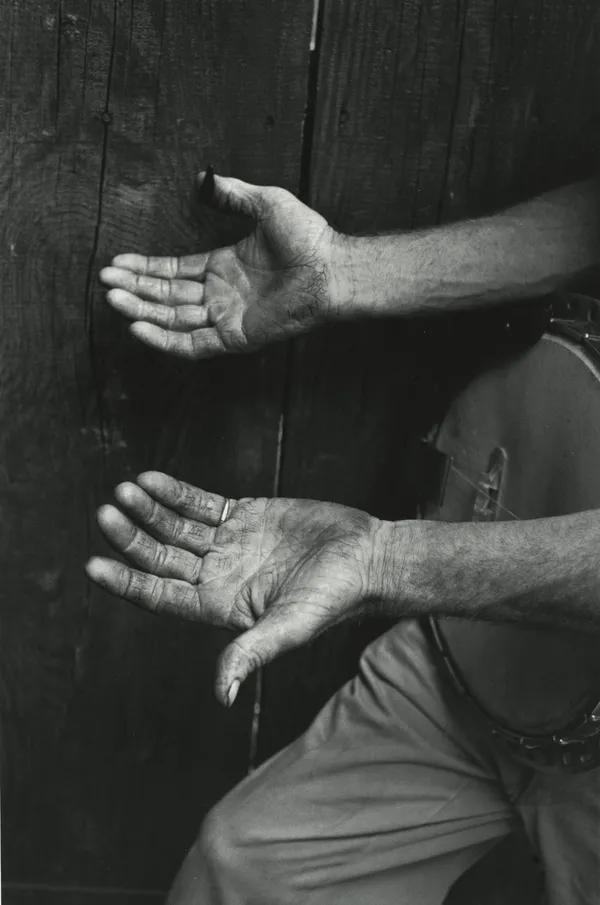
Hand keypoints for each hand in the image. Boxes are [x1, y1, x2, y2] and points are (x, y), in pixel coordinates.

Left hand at [85, 472, 383, 704]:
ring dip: (150, 510)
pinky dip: (176, 492)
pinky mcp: (246, 514)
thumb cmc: (336, 597)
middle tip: (105, 515)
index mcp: (220, 606)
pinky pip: (202, 502)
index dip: (127, 581)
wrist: (369, 557)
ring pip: (177, 525)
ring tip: (123, 491)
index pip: (160, 596)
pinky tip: (151, 480)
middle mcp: (218, 574)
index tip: (93, 565)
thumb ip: (253, 651)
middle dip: (132, 538)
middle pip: (162, 557)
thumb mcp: (292, 626)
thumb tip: (222, 695)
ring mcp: (230, 543)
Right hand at [99, 171, 351, 358]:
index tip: (116, 262)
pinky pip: (193, 344)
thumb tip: (204, 179)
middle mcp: (220, 294)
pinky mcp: (235, 337)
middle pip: (166, 295)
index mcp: (222, 267)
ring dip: (142, 310)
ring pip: (173, 319)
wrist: (331, 267)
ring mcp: (226, 317)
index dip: (144, 268)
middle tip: (105, 280)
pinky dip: (165, 339)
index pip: (173, 271)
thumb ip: (232, 194)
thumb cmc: (307, 236)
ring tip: (113, 298)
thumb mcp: (265, 203)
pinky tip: (139, 328)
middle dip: (134, 288)